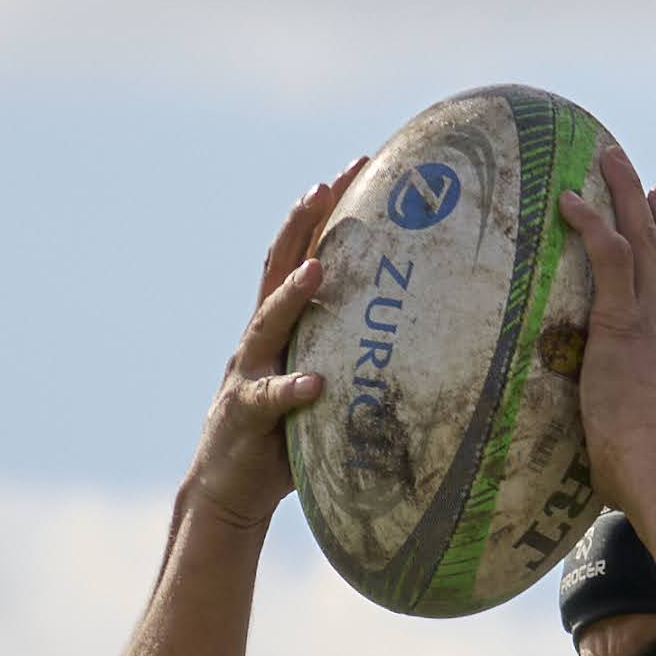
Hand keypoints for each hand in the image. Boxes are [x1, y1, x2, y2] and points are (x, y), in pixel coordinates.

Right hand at [188, 171, 360, 534]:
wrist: (228, 490)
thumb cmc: (286, 439)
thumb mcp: (324, 388)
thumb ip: (355, 360)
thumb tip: (427, 342)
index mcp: (281, 327)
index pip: (302, 254)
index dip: (325, 211)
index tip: (359, 165)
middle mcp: (259, 339)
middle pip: (278, 268)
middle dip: (303, 224)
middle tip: (329, 183)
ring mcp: (247, 373)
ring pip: (268, 323)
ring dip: (292, 294)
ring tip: (317, 268)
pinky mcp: (244, 416)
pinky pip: (270, 400)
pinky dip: (292, 390)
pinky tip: (316, 384)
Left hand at [553, 145, 655, 516]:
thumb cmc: (648, 479)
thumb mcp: (648, 450)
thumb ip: (636, 440)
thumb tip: (616, 466)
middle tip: (649, 181)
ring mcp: (652, 321)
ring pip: (644, 240)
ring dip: (628, 195)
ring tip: (613, 158)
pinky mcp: (623, 322)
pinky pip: (608, 257)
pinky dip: (591, 224)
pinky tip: (569, 199)